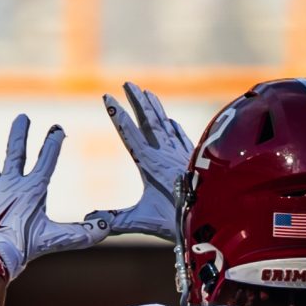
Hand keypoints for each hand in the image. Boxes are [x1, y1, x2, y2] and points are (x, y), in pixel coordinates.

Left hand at [0, 114, 110, 278]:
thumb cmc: (22, 248)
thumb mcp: (55, 239)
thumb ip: (82, 234)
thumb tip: (106, 228)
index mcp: (32, 189)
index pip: (46, 159)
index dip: (53, 142)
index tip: (58, 128)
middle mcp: (9, 183)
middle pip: (15, 151)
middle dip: (19, 132)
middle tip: (22, 117)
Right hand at [93, 82, 193, 240]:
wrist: (214, 217)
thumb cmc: (178, 220)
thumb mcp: (143, 221)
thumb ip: (116, 221)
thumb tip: (91, 221)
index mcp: (150, 163)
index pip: (129, 133)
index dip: (117, 115)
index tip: (107, 96)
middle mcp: (165, 153)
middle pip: (149, 121)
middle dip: (137, 101)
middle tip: (127, 83)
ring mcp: (181, 155)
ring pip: (165, 125)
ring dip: (155, 108)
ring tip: (147, 92)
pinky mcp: (193, 160)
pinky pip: (181, 137)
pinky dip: (174, 127)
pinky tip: (171, 121)